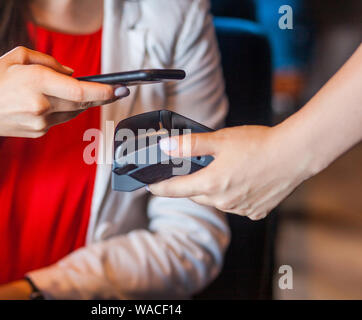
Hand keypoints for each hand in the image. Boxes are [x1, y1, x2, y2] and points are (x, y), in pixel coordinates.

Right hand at [0, 46, 129, 162]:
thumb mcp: (18, 57)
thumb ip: (50, 62)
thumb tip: (74, 75)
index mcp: (36, 81)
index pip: (81, 91)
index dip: (105, 92)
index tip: (122, 89)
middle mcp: (41, 104)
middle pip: (83, 103)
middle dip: (99, 96)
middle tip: (115, 91)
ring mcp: (40, 122)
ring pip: (73, 112)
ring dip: (80, 102)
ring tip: (76, 92)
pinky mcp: (39, 133)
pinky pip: (61, 119)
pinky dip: (64, 110)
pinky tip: (53, 103)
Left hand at [148, 125, 313, 219]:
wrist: (295, 154)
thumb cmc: (259, 144)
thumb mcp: (220, 139)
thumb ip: (189, 144)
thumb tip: (165, 146)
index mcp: (211, 184)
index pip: (175, 190)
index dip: (160, 188)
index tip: (150, 187)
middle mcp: (223, 201)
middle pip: (195, 195)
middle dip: (190, 184)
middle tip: (195, 170)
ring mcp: (240, 209)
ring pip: (216, 201)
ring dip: (214, 189)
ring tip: (226, 170)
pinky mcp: (255, 211)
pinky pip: (236, 205)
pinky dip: (234, 195)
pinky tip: (243, 180)